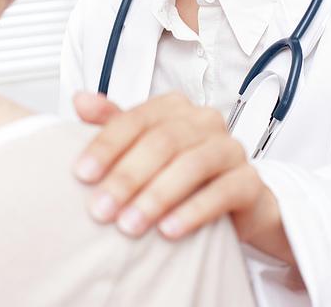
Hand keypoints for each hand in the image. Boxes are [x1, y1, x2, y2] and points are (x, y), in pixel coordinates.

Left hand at [72, 91, 293, 262]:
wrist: (234, 204)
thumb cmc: (181, 172)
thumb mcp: (144, 148)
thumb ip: (114, 123)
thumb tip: (80, 99)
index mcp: (175, 107)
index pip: (137, 119)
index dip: (107, 145)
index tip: (82, 174)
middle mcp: (205, 121)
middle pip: (163, 141)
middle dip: (128, 177)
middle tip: (101, 210)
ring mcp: (231, 149)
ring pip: (192, 165)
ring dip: (157, 197)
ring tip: (130, 226)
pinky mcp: (250, 181)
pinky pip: (223, 192)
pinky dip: (194, 211)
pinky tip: (169, 231)